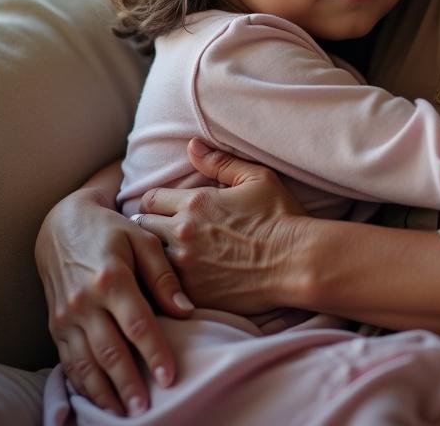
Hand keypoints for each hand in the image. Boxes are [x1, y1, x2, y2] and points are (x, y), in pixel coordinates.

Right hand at [35, 188, 191, 416]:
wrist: (62, 224)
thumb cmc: (111, 231)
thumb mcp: (143, 241)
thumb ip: (164, 277)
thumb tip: (186, 312)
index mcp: (111, 278)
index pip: (137, 325)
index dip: (154, 353)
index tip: (170, 377)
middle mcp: (84, 300)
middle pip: (110, 351)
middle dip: (128, 383)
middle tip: (145, 408)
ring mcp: (66, 315)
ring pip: (85, 362)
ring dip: (104, 391)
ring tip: (123, 412)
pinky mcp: (55, 324)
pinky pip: (68, 360)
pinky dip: (82, 383)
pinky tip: (98, 397)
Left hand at [131, 140, 309, 315]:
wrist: (297, 262)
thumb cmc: (281, 217)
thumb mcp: (257, 179)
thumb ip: (220, 162)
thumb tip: (191, 146)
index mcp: (195, 202)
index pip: (150, 199)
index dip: (155, 203)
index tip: (162, 210)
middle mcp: (183, 232)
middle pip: (142, 228)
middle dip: (148, 228)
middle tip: (159, 234)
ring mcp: (185, 266)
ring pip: (149, 258)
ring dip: (155, 256)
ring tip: (163, 259)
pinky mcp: (192, 293)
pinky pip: (164, 286)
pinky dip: (167, 282)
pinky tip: (174, 282)